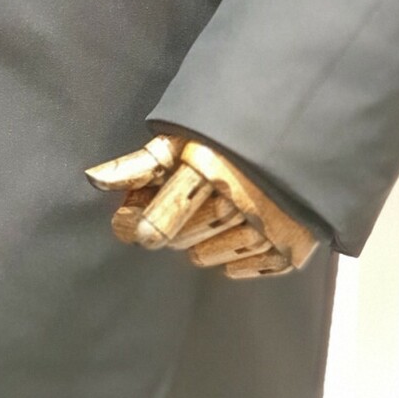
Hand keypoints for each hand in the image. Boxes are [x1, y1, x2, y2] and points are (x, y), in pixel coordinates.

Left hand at [85, 135, 317, 278]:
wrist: (306, 128)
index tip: (130, 217)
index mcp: (207, 169)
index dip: (135, 224)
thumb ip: (141, 163)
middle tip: (174, 205)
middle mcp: (239, 201)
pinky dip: (233, 260)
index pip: (155, 225)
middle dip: (168, 227)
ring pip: (207, 258)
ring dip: (197, 244)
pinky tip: (229, 238)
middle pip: (178, 241)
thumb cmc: (231, 132)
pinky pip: (247, 269)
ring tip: (205, 217)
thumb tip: (93, 180)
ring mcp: (268, 226)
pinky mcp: (292, 246)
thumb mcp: (184, 137)